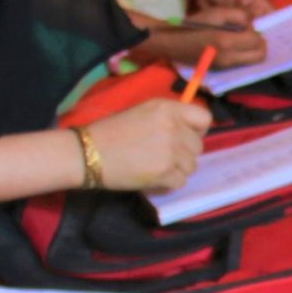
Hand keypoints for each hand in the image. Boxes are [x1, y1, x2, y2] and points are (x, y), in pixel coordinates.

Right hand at [85, 96, 210, 191]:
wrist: (87, 152)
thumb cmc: (110, 131)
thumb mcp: (143, 112)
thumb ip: (169, 117)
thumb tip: (190, 131)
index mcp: (167, 108)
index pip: (204, 119)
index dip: (197, 131)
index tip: (185, 137)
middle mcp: (173, 127)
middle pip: (198, 146)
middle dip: (184, 153)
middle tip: (163, 156)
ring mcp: (170, 151)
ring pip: (191, 166)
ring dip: (177, 169)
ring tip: (156, 167)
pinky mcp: (164, 172)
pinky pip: (180, 182)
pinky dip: (168, 183)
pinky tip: (153, 178)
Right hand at [136, 20, 267, 70]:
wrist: (173, 43)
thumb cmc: (193, 25)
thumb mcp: (216, 12)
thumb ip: (239, 15)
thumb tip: (253, 23)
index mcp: (226, 42)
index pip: (257, 41)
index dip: (256, 31)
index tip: (247, 25)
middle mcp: (229, 58)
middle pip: (260, 56)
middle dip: (260, 44)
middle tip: (250, 34)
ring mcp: (225, 67)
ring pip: (252, 62)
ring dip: (253, 51)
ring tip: (242, 39)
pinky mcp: (222, 70)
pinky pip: (241, 64)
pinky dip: (244, 56)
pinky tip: (234, 46)